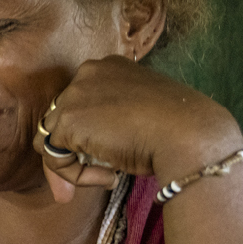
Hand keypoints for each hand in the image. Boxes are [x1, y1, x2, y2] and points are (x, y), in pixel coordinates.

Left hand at [34, 56, 242, 202]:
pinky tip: (109, 176)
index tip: (106, 154)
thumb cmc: (177, 128)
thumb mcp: (141, 113)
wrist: (190, 133)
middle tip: (101, 175)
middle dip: (75, 150)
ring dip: (76, 165)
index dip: (87, 133)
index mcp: (108, 67)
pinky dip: (76, 176)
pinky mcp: (68, 120)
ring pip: (53, 138)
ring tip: (108, 176)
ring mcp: (75, 94)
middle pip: (61, 117)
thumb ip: (113, 118)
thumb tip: (92, 144)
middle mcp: (88, 72)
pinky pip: (54, 158)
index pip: (81, 101)